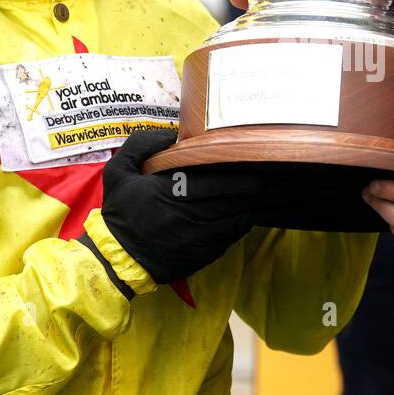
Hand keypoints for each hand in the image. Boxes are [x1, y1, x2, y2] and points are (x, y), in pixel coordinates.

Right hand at [97, 129, 261, 283]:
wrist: (116, 260)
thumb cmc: (119, 213)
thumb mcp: (117, 172)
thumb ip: (140, 146)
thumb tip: (170, 134)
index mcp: (168, 192)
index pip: (210, 184)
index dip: (236, 179)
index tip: (256, 172)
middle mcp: (186, 215)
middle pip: (230, 202)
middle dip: (255, 192)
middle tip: (277, 182)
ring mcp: (196, 238)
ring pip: (234, 221)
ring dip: (254, 208)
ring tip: (275, 196)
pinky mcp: (201, 254)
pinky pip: (229, 239)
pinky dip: (242, 226)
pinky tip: (251, 215)